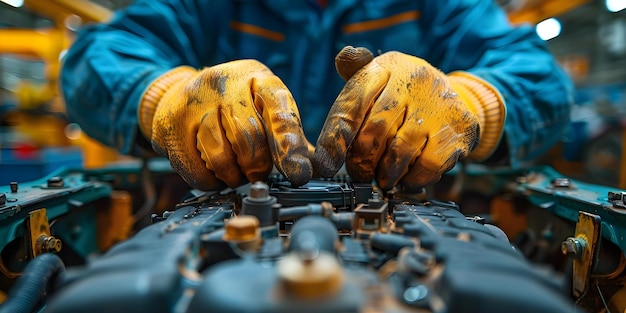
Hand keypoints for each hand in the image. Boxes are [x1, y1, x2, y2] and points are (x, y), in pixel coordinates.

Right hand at [138, 61, 311, 189]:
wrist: (177, 92)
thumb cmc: (234, 104)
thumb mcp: (264, 104)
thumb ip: (288, 134)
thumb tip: (315, 169)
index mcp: (257, 78)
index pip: (279, 111)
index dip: (290, 146)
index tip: (299, 174)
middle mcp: (224, 84)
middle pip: (248, 138)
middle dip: (258, 167)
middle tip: (258, 173)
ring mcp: (194, 103)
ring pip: (221, 157)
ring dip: (233, 176)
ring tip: (236, 172)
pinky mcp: (170, 126)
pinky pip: (196, 170)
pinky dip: (211, 181)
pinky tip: (214, 172)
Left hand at [313, 46, 504, 190]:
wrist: (457, 97)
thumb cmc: (405, 93)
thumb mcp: (379, 77)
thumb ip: (354, 74)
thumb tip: (343, 58)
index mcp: (386, 67)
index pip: (353, 103)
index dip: (334, 138)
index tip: (324, 166)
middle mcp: (414, 80)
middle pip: (375, 131)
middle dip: (361, 161)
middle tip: (359, 174)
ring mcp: (438, 104)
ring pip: (400, 151)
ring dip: (386, 173)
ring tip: (382, 178)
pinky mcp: (459, 128)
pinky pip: (428, 164)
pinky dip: (413, 178)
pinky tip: (407, 177)